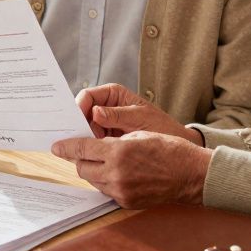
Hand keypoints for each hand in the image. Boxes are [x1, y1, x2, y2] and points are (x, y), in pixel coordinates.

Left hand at [51, 132, 212, 207]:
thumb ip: (110, 140)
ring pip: (93, 181)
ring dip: (93, 171)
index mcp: (118, 152)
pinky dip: (106, 182)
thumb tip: (89, 144)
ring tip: (104, 162)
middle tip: (83, 152)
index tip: (56, 146)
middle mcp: (117, 174)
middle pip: (82, 169)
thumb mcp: (137, 134)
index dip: (66, 147)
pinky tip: (117, 173)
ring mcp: (121, 191)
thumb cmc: (168, 148)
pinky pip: (107, 191)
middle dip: (80, 159)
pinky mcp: (127, 203)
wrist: (191, 174)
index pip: (82, 149)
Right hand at [76, 84, 200, 143]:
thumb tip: (95, 112)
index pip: (88, 96)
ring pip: (84, 129)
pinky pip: (92, 142)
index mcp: (112, 95)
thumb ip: (118, 115)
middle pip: (82, 113)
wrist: (174, 146)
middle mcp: (105, 108)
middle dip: (78, 124)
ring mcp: (104, 125)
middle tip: (77, 136)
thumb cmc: (161, 126)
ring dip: (85, 138)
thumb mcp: (140, 118)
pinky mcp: (106, 140)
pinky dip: (91, 148)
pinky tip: (94, 154)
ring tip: (88, 147)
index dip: (79, 106)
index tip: (76, 118)